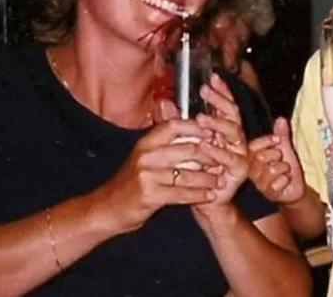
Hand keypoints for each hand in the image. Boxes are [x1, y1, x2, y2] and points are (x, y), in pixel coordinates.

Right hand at [92, 118, 218, 233]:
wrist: (107, 208)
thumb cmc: (130, 182)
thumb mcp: (144, 157)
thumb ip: (165, 145)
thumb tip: (194, 130)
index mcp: (146, 142)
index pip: (175, 126)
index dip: (197, 128)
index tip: (215, 133)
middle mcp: (146, 155)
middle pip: (188, 149)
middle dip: (210, 156)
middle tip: (225, 160)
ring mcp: (147, 175)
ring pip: (188, 173)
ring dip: (208, 178)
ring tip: (221, 180)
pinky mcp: (150, 194)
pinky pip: (182, 193)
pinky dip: (198, 195)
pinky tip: (210, 196)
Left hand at [191, 75, 249, 216]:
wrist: (203, 201)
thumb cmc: (193, 172)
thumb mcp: (182, 144)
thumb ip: (177, 123)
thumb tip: (164, 102)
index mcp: (224, 130)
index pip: (226, 105)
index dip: (221, 91)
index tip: (212, 78)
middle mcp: (235, 138)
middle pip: (233, 113)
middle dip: (220, 101)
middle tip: (206, 90)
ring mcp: (240, 153)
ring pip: (234, 132)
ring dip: (218, 124)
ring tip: (201, 118)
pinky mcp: (240, 170)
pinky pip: (231, 158)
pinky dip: (218, 151)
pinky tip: (205, 145)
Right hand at [248, 118, 304, 203]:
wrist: (295, 185)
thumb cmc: (286, 166)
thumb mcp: (285, 146)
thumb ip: (281, 133)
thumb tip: (280, 119)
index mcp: (253, 157)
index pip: (252, 146)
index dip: (266, 141)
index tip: (278, 140)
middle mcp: (253, 170)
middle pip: (261, 157)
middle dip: (276, 155)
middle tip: (281, 159)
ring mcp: (260, 183)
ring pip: (271, 170)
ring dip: (284, 168)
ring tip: (284, 171)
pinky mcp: (269, 193)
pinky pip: (277, 184)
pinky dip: (286, 180)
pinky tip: (285, 181)